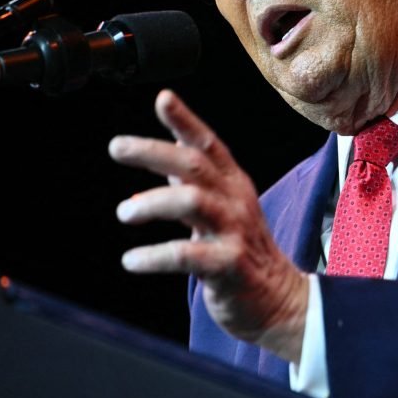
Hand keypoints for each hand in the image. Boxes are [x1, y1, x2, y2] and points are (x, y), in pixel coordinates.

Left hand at [109, 89, 307, 363]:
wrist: (280, 300)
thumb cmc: (245, 252)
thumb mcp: (223, 208)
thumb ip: (192, 182)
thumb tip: (157, 156)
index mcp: (233, 184)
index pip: (209, 144)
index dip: (186, 119)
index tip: (163, 98)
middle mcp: (236, 201)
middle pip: (195, 165)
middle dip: (153, 151)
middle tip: (116, 147)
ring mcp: (235, 232)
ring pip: (193, 202)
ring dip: (153, 202)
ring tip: (124, 212)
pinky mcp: (229, 265)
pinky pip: (187, 255)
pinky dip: (154, 256)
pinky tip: (132, 260)